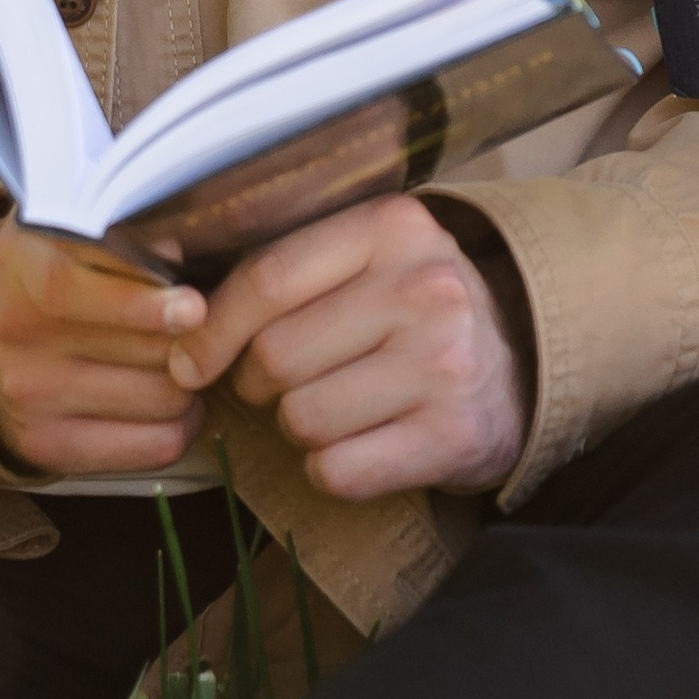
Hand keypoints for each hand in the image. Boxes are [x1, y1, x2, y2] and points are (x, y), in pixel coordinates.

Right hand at [0, 211, 210, 477]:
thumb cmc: (45, 268)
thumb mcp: (66, 229)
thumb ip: (119, 233)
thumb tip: (177, 256)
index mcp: (27, 270)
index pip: (90, 294)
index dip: (150, 303)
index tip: (194, 307)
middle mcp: (21, 337)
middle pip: (151, 351)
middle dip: (194, 339)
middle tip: (207, 329)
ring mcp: (30, 399)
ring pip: (163, 399)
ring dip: (192, 383)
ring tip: (187, 363)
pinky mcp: (46, 448)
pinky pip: (153, 448)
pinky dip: (181, 426)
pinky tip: (172, 404)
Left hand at [168, 194, 527, 500]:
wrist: (521, 369)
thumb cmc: (414, 312)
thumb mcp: (367, 259)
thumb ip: (285, 271)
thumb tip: (177, 324)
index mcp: (393, 227)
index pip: (267, 278)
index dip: (211, 329)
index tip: (189, 361)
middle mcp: (425, 288)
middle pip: (275, 356)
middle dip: (262, 383)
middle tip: (293, 381)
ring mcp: (445, 364)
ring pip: (301, 418)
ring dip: (301, 427)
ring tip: (340, 407)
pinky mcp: (453, 436)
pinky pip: (337, 471)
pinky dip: (333, 469)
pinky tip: (365, 444)